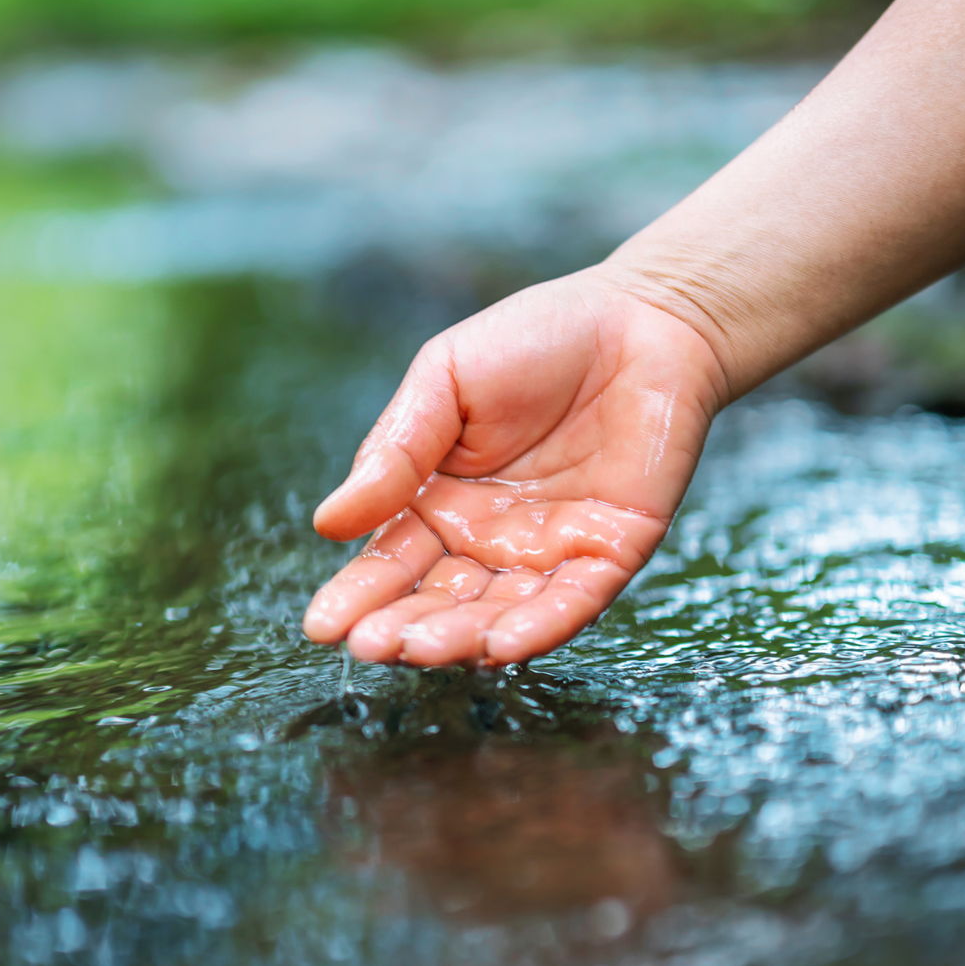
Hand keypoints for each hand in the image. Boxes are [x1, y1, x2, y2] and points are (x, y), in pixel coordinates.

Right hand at [302, 265, 727, 665]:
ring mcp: (548, 552)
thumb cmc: (536, 337)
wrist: (643, 316)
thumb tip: (328, 523)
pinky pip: (572, 603)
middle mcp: (488, 539)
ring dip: (462, 639)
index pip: (390, 563)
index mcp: (439, 500)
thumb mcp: (445, 381)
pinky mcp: (610, 553)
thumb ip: (395, 451)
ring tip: (424, 650)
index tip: (322, 626)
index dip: (358, 596)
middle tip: (370, 648)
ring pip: (499, 613)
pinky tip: (501, 645)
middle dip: (403, 628)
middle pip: (439, 600)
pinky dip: (539, 627)